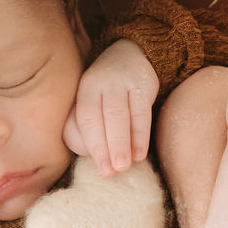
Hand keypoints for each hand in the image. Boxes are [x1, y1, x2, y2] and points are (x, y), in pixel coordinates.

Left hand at [63, 39, 158, 175]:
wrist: (131, 54)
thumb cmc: (107, 90)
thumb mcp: (92, 100)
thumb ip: (87, 125)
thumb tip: (90, 156)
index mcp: (84, 88)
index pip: (85, 119)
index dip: (91, 145)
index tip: (98, 168)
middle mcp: (101, 82)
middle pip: (100, 117)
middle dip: (104, 147)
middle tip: (109, 173)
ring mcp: (122, 81)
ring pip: (120, 115)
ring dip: (121, 143)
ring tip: (123, 167)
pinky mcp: (143, 83)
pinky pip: (141, 112)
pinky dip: (140, 135)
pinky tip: (140, 154)